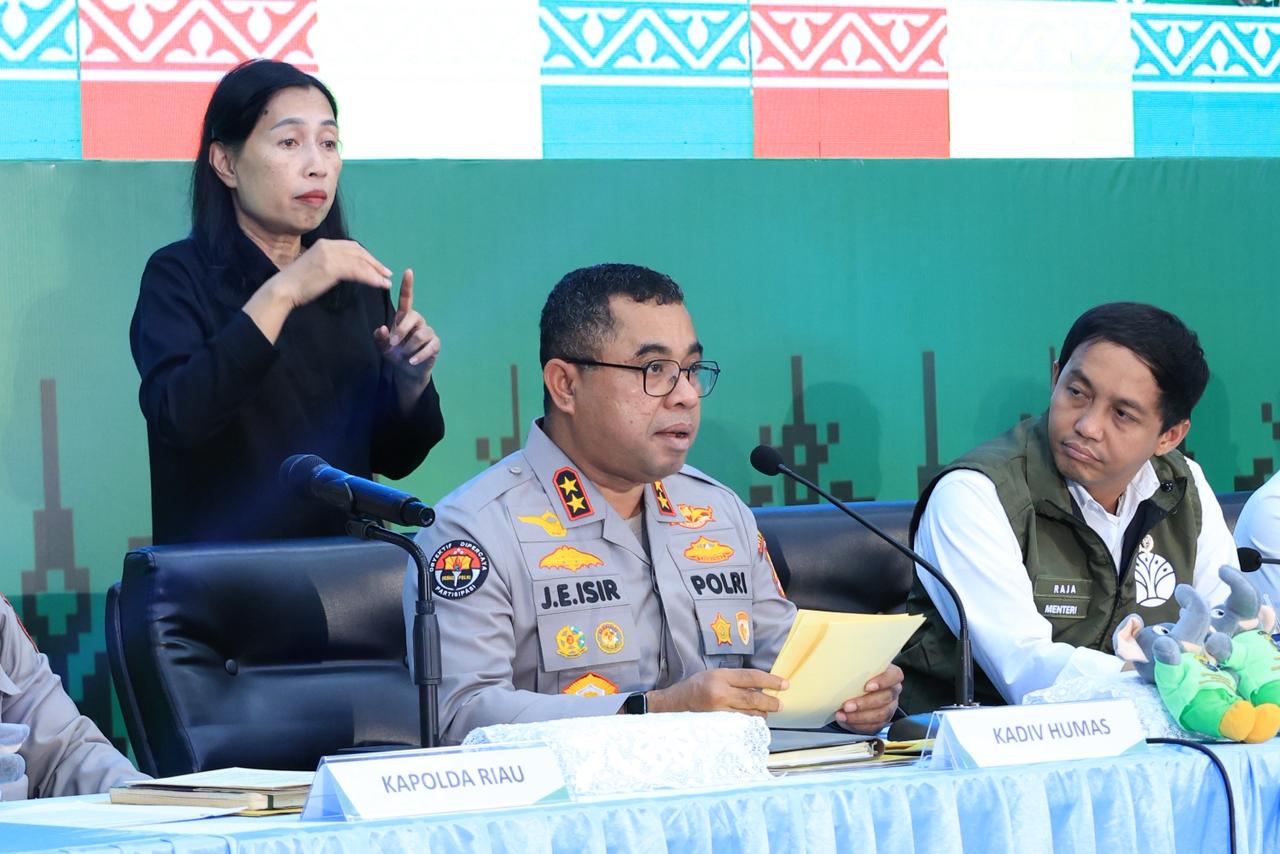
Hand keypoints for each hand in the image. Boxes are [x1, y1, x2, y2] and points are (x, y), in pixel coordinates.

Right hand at [274, 238, 392, 308]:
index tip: (378, 266)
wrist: (284, 288)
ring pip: (360, 262)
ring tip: (387, 282)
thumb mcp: (317, 266)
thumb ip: (332, 263)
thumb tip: (347, 269)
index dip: (368, 257)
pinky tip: (379, 284)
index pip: (353, 247)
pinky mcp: (331, 267)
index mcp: (325, 244)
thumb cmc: (300, 283)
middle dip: (375, 263)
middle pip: (359, 252)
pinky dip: (371, 278)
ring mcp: (330, 255)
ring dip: (376, 272)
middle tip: (387, 273)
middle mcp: (328, 246)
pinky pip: (357, 271)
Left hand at [374, 269, 440, 405]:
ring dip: (409, 347)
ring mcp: (428, 332)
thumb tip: (383, 329)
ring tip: (404, 356)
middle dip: (402, 331)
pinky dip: (419, 355)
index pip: (406, 299)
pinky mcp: (435, 344)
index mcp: (404, 318)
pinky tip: (412, 361)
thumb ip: (380, 338)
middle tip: (393, 344)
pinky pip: (429, 347)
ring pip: (421, 334)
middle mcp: (418, 321)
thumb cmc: (395, 353)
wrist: (407, 371)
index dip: (407, 285)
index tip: (408, 271)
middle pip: (413, 317)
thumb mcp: (383, 347)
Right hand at [648, 668, 788, 716]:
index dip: (771, 680)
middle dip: (771, 701)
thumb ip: (734, 681)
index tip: (785, 684)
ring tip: (764, 711)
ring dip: (761, 713)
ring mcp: (718, 713)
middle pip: (754, 698)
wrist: (671, 706)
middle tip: (780, 704)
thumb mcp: (712, 675)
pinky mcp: (717, 727)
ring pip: (749, 714)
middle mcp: (720, 694)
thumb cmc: (693, 688)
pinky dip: (749, 723)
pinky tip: (752, 721)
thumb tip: (759, 686)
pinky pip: (740, 725)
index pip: (751, 677)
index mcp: (719, 677)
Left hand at [834, 664, 902, 733]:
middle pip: (885, 698)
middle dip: (864, 703)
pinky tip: (845, 721)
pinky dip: (858, 725)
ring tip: (842, 715)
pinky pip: (873, 727)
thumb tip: (832, 660)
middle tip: (847, 705)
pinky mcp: (882, 721)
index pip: (895, 676)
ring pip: (880, 715)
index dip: (883, 681)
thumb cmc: (857, 674)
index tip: (867, 686)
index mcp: (891, 674)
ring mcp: (889, 707)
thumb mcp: (857, 666)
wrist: (855, 687)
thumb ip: (853, 663)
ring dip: (859, 717)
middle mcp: (892, 691)